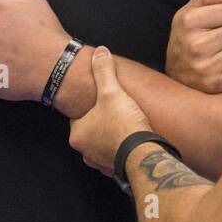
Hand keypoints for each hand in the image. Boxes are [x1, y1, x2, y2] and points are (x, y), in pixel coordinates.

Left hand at [69, 46, 151, 174]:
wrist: (144, 154)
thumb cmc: (124, 125)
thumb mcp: (112, 92)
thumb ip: (104, 71)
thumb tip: (100, 51)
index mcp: (77, 135)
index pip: (79, 115)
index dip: (92, 106)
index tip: (102, 101)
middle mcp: (85, 152)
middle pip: (91, 130)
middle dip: (102, 122)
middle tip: (115, 111)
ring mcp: (100, 163)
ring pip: (102, 145)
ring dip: (111, 137)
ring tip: (124, 125)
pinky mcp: (116, 170)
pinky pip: (115, 156)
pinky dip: (121, 149)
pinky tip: (131, 140)